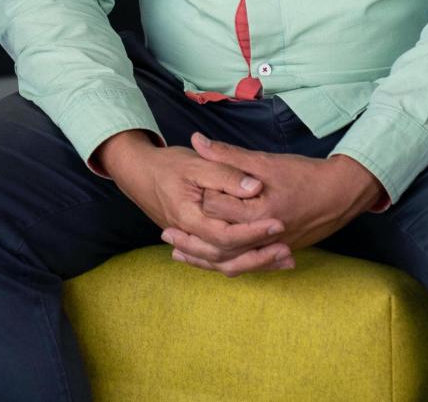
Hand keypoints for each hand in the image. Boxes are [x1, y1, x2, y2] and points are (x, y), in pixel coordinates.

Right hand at [93, 129, 293, 276]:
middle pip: (227, 256)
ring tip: (285, 261)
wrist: (140, 172)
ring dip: (256, 264)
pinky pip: (221, 260)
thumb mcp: (197, 164)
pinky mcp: (198, 241)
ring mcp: (193, 242)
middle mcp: (191, 237)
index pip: (225, 235)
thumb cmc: (169, 165)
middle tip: (288, 249)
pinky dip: (244, 261)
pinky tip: (266, 259)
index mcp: (189, 218)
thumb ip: (226, 174)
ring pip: (225, 263)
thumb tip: (254, 187)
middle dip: (260, 255)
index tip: (278, 223)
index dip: (253, 232)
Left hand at [159, 133, 383, 264]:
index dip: (199, 200)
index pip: (216, 210)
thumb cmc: (305, 174)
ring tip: (180, 253)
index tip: (182, 193)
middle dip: (191, 239)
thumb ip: (229, 155)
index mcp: (258, 211)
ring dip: (203, 258)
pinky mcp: (277, 253)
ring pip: (230, 262)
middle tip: (166, 234)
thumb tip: (198, 141)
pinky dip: (225, 263)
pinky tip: (212, 261)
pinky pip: (246, 265)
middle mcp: (263, 236)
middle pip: (218, 243)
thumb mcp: (266, 161)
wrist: (342, 194)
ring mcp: (271, 248)